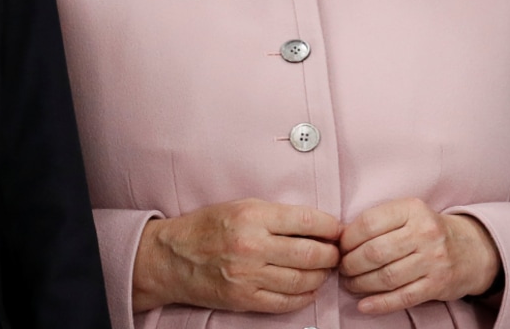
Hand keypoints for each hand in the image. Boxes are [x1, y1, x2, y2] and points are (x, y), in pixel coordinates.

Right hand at [132, 198, 342, 313]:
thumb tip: (318, 224)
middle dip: (331, 254)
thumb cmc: (208, 227)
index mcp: (253, 217)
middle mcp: (251, 246)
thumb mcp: (243, 206)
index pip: (307, 220)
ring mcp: (247, 276)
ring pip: (301, 280)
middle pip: (310, 253)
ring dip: (321, 276)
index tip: (338, 230)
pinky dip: (303, 297)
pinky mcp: (243, 300)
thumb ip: (278, 215)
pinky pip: (284, 303)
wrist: (171, 258)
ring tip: (324, 270)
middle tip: (336, 252)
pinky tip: (308, 289)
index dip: (331, 226)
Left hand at [338, 198, 501, 313]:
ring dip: (360, 285)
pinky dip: (379, 304)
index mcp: (413, 209)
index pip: (369, 223)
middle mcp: (425, 232)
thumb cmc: (428, 231)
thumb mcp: (409, 214)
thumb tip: (340, 240)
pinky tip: (364, 305)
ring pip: (386, 277)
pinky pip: (402, 297)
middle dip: (350, 265)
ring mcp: (433, 260)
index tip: (341, 248)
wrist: (471, 249)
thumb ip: (379, 222)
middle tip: (343, 270)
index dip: (348, 239)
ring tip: (351, 285)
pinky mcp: (437, 284)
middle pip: (374, 252)